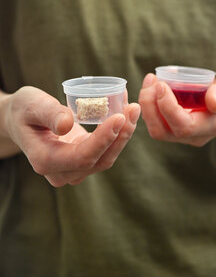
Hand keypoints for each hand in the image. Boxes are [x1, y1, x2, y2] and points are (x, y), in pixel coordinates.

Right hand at [4, 86, 139, 185]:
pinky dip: (118, 135)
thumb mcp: (30, 104)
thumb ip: (47, 113)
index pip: (82, 157)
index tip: (119, 116)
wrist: (21, 121)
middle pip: (99, 161)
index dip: (103, 139)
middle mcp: (60, 172)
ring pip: (105, 159)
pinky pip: (105, 152)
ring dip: (123, 136)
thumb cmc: (23, 111)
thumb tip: (67, 124)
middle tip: (133, 109)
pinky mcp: (83, 160)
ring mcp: (73, 169)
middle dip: (120, 136)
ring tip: (133, 110)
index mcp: (45, 160)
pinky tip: (126, 115)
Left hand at [138, 69, 215, 146]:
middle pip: (162, 132)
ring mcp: (185, 134)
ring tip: (151, 79)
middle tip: (151, 79)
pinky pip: (157, 121)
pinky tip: (152, 85)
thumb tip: (212, 102)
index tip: (161, 84)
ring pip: (156, 128)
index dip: (167, 107)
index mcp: (213, 127)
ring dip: (147, 105)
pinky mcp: (177, 127)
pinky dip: (150, 105)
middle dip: (150, 107)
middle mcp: (196, 136)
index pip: (183, 126)